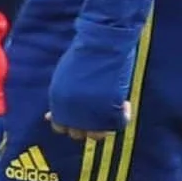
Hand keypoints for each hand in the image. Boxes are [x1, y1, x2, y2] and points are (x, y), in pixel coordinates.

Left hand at [42, 22, 132, 141]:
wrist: (101, 45)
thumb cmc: (85, 54)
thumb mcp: (66, 78)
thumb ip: (65, 97)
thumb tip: (56, 113)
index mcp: (57, 102)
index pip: (59, 126)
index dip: (71, 123)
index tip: (81, 116)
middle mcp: (70, 112)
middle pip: (77, 134)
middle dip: (88, 125)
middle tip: (100, 110)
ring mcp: (89, 114)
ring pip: (96, 135)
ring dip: (104, 125)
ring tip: (112, 108)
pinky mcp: (109, 111)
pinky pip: (118, 125)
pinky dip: (123, 116)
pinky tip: (125, 103)